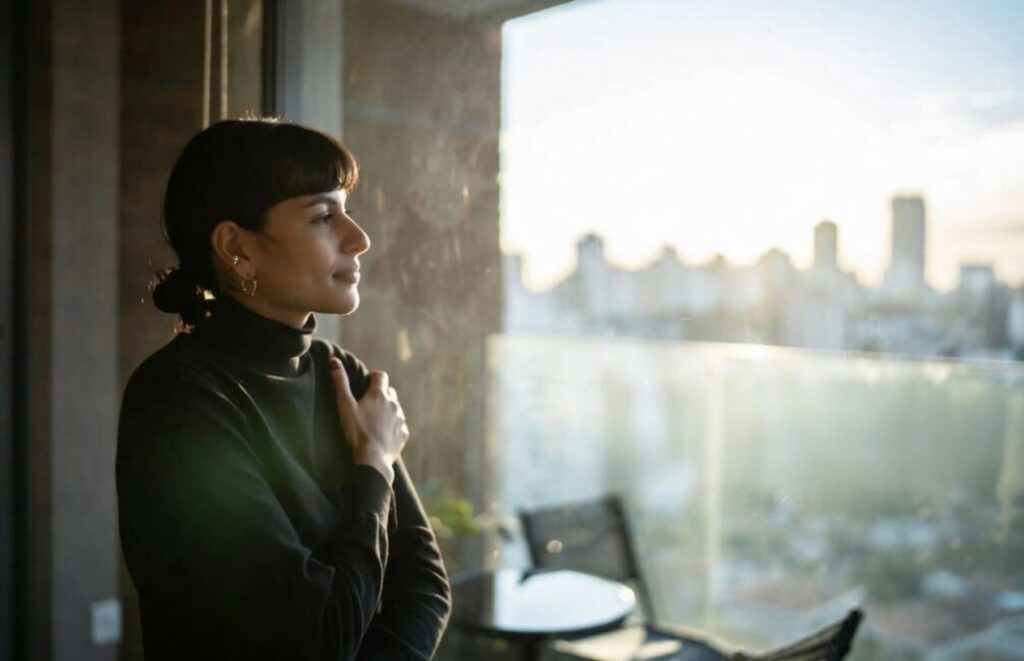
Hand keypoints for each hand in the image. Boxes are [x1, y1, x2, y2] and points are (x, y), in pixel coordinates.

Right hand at [329, 357, 409, 483]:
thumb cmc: (357, 432)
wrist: (373, 459)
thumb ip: (340, 383)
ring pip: (395, 408)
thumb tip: (334, 361)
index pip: (380, 376)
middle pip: (389, 392)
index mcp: (379, 395)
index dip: (373, 377)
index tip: (365, 383)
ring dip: (387, 410)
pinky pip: (399, 425)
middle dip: (380, 394)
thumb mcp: (345, 406)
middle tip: (367, 404)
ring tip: (373, 421)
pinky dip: (392, 426)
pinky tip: (382, 434)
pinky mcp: (403, 434)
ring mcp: (400, 419)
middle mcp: (393, 404)